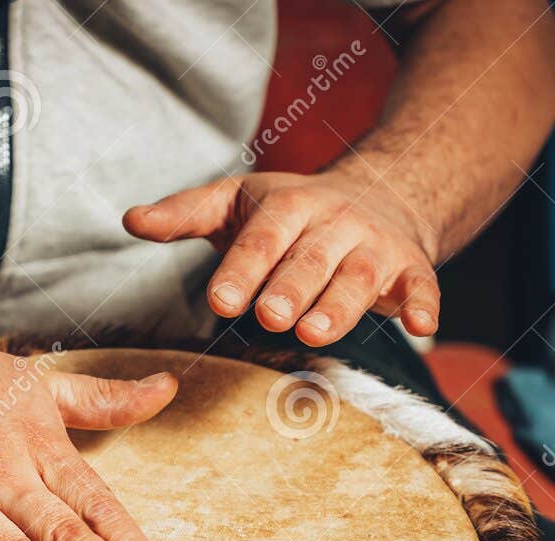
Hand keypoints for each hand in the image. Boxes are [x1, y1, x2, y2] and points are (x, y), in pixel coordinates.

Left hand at [124, 170, 439, 344]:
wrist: (384, 194)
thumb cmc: (293, 212)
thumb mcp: (238, 202)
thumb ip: (186, 214)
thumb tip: (131, 219)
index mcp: (289, 206)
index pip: (263, 238)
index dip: (243, 267)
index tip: (222, 299)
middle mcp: (335, 223)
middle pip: (311, 260)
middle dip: (290, 288)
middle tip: (269, 317)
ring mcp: (375, 248)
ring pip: (358, 278)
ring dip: (340, 305)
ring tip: (315, 333)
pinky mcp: (412, 269)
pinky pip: (421, 286)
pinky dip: (423, 304)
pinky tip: (420, 325)